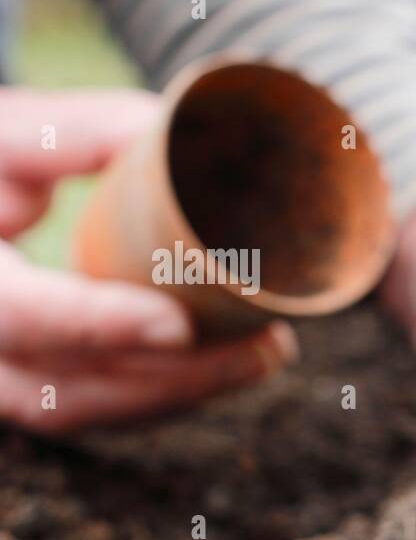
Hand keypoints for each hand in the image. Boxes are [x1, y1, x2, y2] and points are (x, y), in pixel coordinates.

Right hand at [0, 88, 296, 434]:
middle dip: (174, 377)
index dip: (99, 324)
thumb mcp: (16, 133)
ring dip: (181, 391)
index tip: (180, 327)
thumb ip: (82, 130)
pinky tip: (227, 368)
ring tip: (265, 354)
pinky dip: (162, 394)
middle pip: (66, 388)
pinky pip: (92, 407)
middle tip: (266, 347)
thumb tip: (171, 133)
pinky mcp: (28, 380)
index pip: (22, 316)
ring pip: (84, 409)